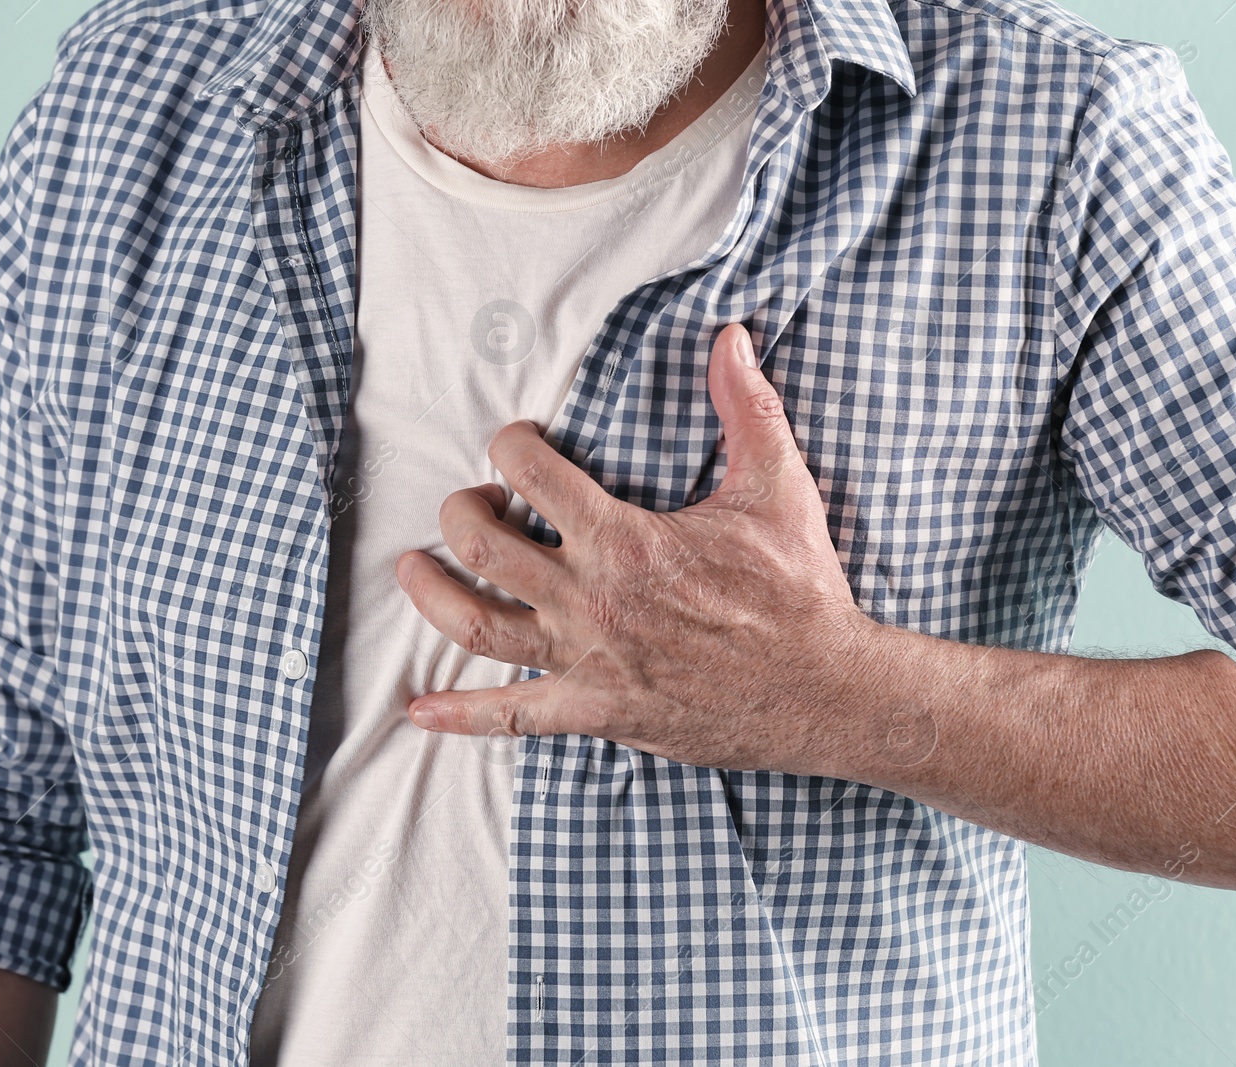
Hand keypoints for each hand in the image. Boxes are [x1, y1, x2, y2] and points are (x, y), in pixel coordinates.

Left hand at [394, 323, 884, 773]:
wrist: (824, 688)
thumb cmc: (799, 589)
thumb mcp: (777, 486)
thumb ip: (746, 407)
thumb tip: (731, 337)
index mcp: (624, 538)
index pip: (531, 473)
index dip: (511, 446)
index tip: (516, 444)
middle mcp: (591, 599)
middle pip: (483, 545)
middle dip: (461, 512)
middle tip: (470, 503)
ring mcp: (587, 660)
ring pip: (477, 626)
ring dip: (432, 595)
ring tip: (412, 571)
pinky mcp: (597, 712)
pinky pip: (513, 718)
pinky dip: (460, 717)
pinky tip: (419, 712)